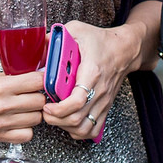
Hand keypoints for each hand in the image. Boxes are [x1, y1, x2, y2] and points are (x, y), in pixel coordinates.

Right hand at [0, 72, 45, 142]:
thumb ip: (16, 78)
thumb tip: (38, 77)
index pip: (36, 82)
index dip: (41, 80)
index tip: (39, 80)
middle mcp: (0, 106)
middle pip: (39, 102)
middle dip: (37, 96)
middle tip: (31, 93)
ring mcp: (0, 123)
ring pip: (36, 119)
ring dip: (33, 112)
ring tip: (24, 107)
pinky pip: (27, 135)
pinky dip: (26, 128)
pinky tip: (19, 120)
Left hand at [42, 20, 139, 140]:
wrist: (124, 50)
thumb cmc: (100, 40)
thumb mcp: (77, 30)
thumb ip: (56, 37)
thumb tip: (38, 45)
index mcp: (91, 73)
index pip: (77, 100)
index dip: (59, 109)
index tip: (46, 105)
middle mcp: (98, 91)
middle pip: (77, 119)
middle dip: (55, 120)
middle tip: (44, 111)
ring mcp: (103, 102)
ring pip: (84, 128)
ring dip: (65, 127)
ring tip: (55, 117)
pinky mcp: (104, 108)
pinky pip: (93, 130)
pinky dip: (78, 131)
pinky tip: (68, 122)